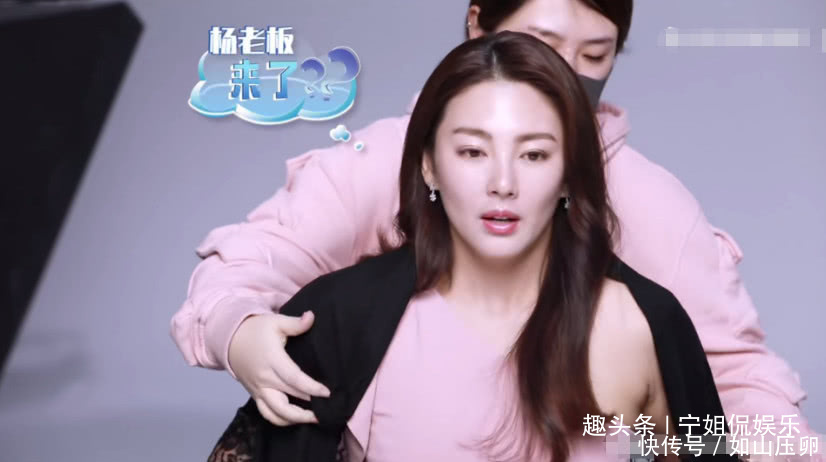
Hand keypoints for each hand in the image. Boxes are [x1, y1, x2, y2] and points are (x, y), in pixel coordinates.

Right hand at [228, 311, 330, 425]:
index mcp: (272, 360)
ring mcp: (258, 390)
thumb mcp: (276, 321)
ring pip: (275, 414)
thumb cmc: (256, 330)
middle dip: (307, 410)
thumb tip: (312, 316)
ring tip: (314, 418)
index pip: (293, 379)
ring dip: (295, 420)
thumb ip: (295, 323)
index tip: (327, 392)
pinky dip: (282, 420)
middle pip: (286, 402)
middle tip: (327, 409)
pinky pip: (267, 414)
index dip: (311, 388)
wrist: (229, 339)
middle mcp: (264, 379)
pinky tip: (297, 419)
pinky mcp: (255, 395)